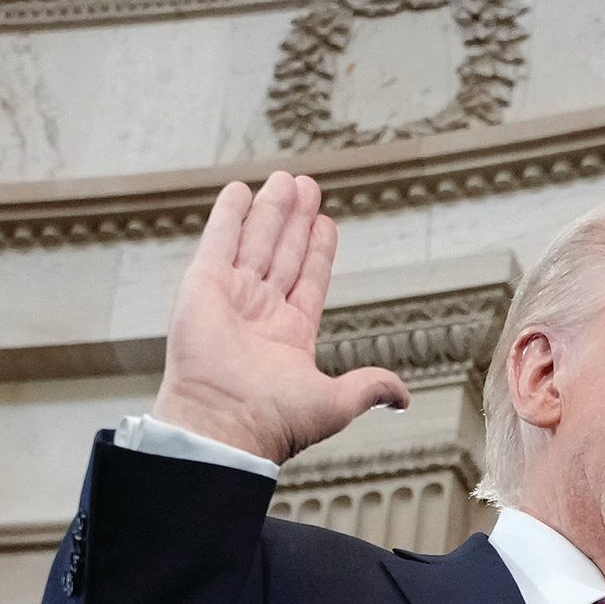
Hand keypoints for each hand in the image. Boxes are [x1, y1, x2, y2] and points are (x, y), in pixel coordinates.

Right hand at [150, 172, 409, 463]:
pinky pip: (218, 241)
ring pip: (257, 242)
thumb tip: (402, 398)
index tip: (326, 223)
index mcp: (289, 336)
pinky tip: (240, 191)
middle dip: (295, 220)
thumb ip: (370, 387)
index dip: (317, 252)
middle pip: (283, 254)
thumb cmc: (276, 421)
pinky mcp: (202, 286)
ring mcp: (230, 297)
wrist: (226, 424)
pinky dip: (228, 216)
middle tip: (307, 186)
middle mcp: (259, 314)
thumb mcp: (337, 401)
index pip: (308, 281)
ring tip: (287, 179)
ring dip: (272, 210)